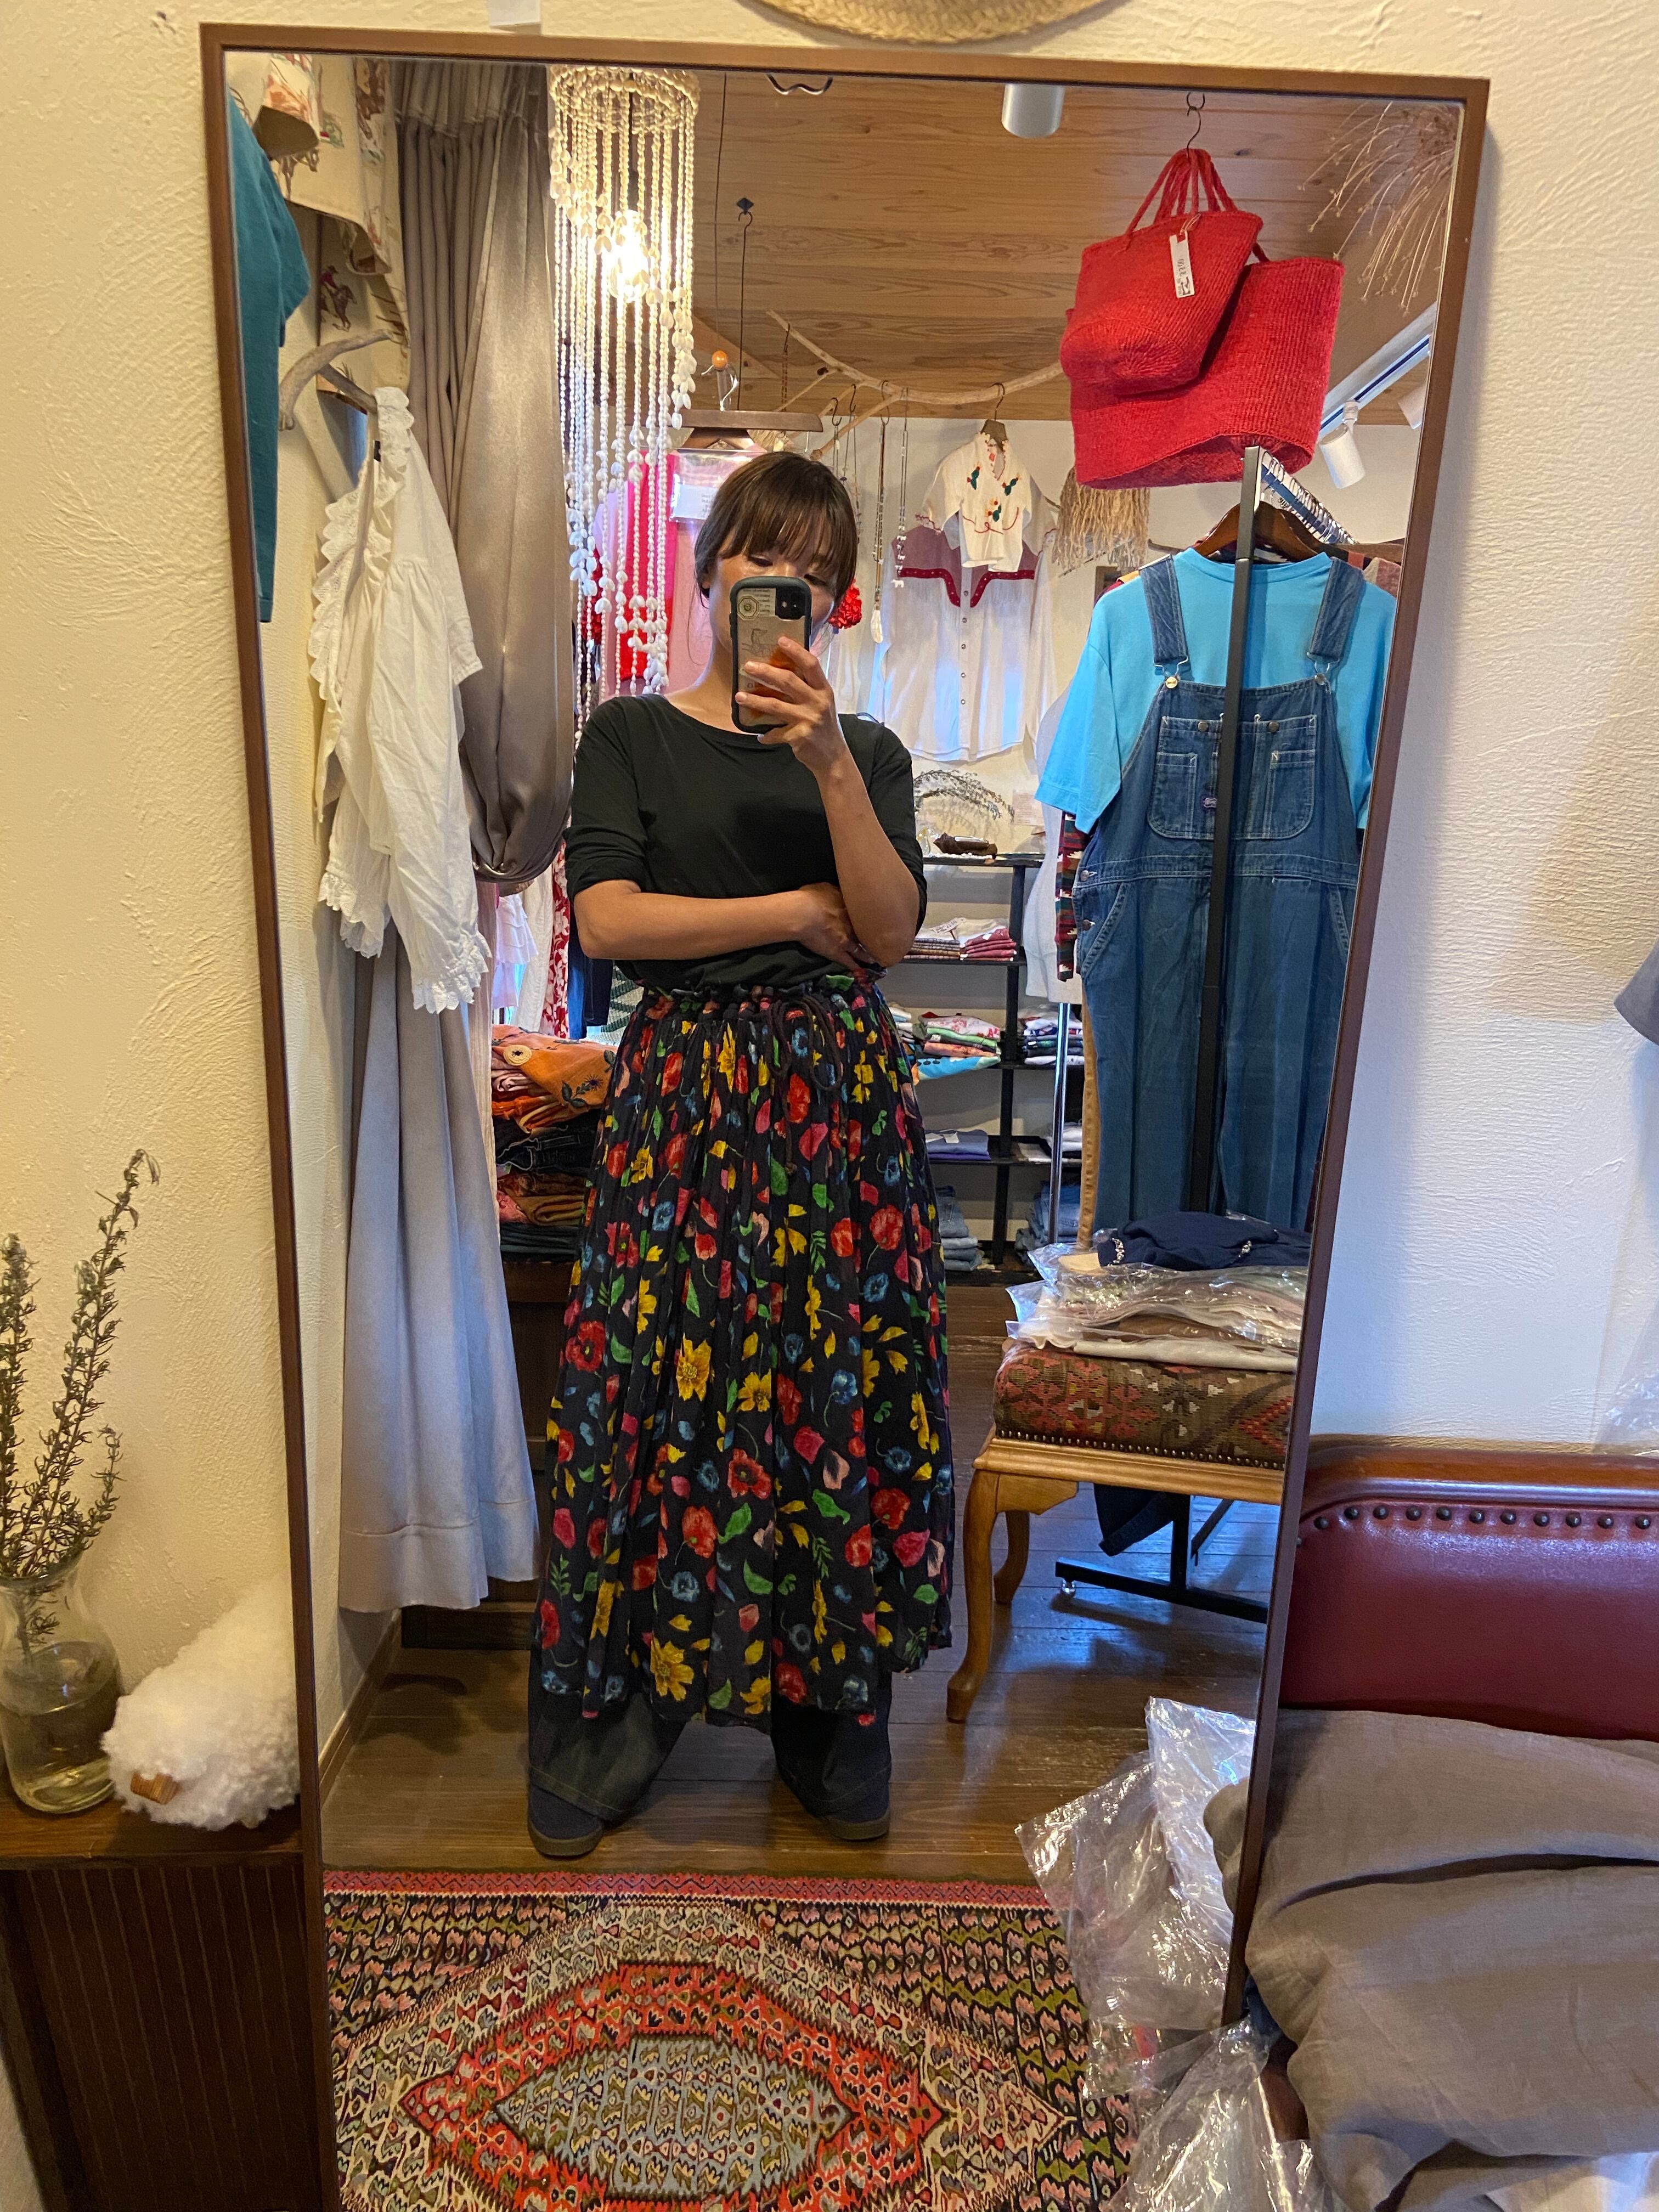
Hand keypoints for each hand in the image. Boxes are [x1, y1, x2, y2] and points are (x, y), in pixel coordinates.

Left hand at [737, 637, 848, 778]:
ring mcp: (809, 719)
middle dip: (766, 672)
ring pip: (776, 705)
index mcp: (824, 690)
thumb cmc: (824, 727)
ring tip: (739, 696)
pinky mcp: (800, 736)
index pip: (811, 665)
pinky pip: (776, 733)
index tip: (780, 640)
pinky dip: (766, 735)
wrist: (833, 757)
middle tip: (748, 666)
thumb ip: (807, 688)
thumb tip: (781, 670)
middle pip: (788, 681)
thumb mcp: (822, 703)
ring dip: (755, 701)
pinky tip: (759, 736)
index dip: (796, 651)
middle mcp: (818, 702)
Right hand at [791, 882, 868, 966]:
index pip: (861, 914)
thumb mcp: (828, 888)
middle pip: (865, 931)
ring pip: (861, 948)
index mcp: (849, 908)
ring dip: (868, 953)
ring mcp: (846, 940)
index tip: (873, 919)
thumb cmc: (812, 898)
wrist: (804, 914)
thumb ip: (838, 892)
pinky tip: (862, 971)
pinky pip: (849, 962)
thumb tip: (842, 894)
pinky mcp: (837, 953)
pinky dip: (856, 967)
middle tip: (880, 939)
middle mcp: (852, 925)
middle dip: (872, 936)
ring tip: (876, 957)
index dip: (866, 917)